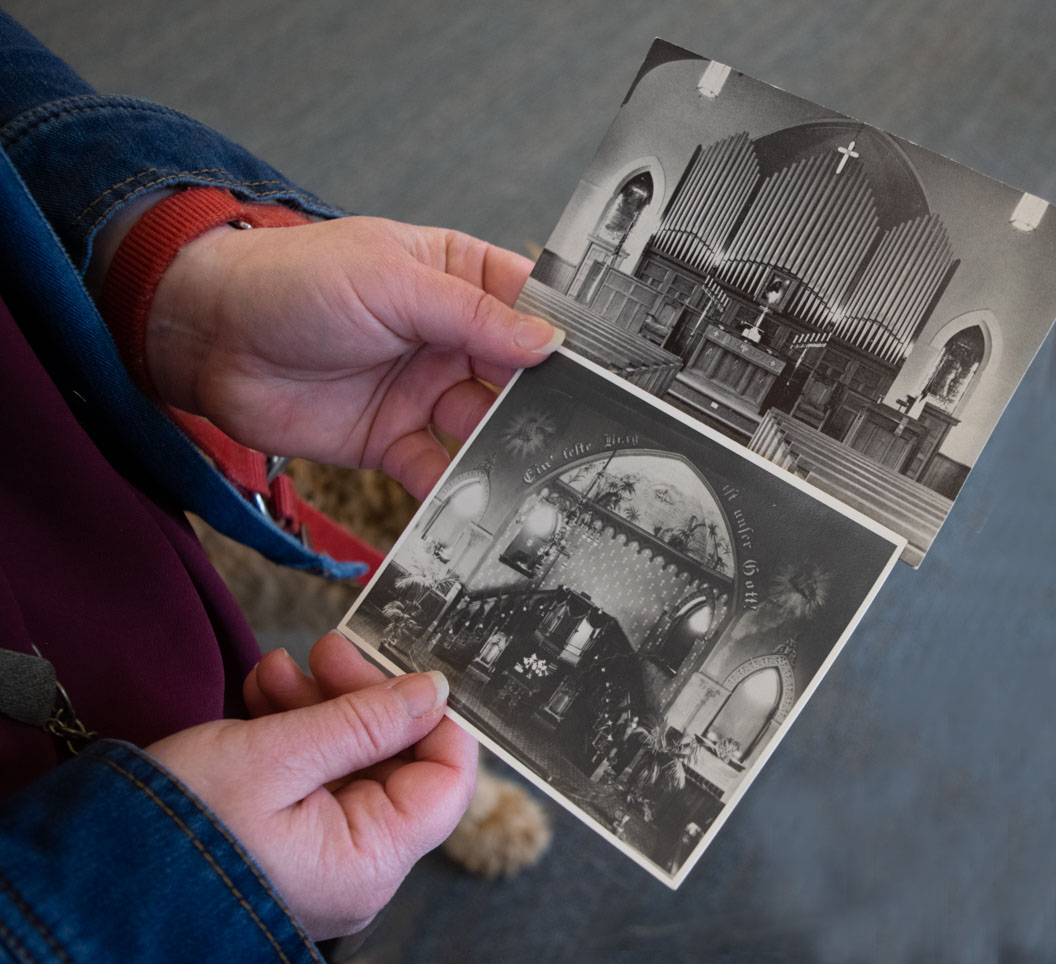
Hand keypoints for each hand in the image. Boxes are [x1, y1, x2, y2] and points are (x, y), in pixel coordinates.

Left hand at [146, 215, 562, 496]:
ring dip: (505, 448)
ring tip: (533, 467)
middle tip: (577, 429)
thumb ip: (473, 316)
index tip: (602, 367)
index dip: (563, 335)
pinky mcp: (391, 440)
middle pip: (515, 375)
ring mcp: (421, 391)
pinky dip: (456, 487)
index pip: (528, 306)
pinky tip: (474, 498)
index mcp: (454, 278)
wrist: (208, 338)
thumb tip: (547, 341)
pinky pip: (437, 469)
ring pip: (483, 427)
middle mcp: (445, 337)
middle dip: (543, 401)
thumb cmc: (290, 281)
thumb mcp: (392, 282)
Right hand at [147, 633, 476, 939]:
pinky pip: (315, 772)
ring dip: (322, 703)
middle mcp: (357, 863)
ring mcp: (324, 850)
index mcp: (369, 858)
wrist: (89, 880)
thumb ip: (364, 721)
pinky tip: (265, 694)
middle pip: (396, 759)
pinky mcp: (291, 835)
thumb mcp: (276, 756)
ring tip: (276, 670)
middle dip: (362, 697)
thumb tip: (434, 693)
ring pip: (352, 757)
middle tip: (327, 650)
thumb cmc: (178, 827)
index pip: (446, 779)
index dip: (434, 715)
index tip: (403, 666)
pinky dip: (296, 728)